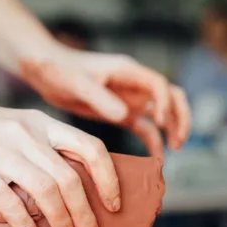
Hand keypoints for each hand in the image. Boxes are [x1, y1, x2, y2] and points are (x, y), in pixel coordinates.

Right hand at [0, 91, 121, 226]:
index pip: (90, 147)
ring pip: (47, 191)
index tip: (114, 204)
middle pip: (71, 177)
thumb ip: (36, 148)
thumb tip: (62, 188)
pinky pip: (10, 203)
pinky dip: (26, 226)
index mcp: (39, 122)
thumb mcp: (11, 126)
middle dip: (86, 213)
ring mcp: (0, 151)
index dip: (109, 178)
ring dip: (63, 221)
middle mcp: (25, 134)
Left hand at [20, 44, 190, 157]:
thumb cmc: (60, 70)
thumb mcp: (78, 83)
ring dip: (171, 129)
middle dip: (180, 116)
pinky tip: (155, 156)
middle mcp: (133, 85)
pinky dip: (152, 140)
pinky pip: (143, 127)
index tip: (158, 121)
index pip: (158, 84)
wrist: (46, 72)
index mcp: (127, 71)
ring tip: (175, 150)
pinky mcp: (119, 113)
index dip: (164, 102)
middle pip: (171, 97)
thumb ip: (99, 98)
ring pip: (161, 113)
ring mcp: (128, 99)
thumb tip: (124, 116)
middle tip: (179, 141)